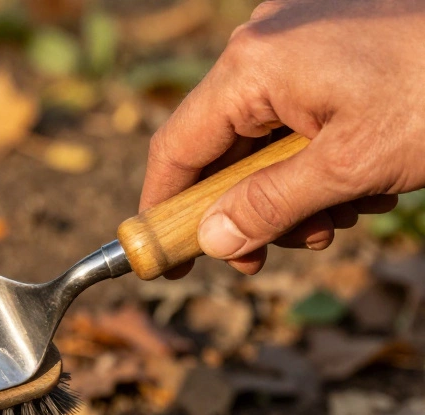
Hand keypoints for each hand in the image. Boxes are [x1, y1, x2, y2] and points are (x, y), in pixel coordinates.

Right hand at [141, 0, 424, 277]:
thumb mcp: (350, 169)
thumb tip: (211, 242)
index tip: (164, 263)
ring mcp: (302, 35)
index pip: (177, 148)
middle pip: (223, 146)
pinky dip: (320, 154)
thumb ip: (269, 208)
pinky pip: (301, 109)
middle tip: (270, 256)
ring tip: (348, 212)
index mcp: (254, 65)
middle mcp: (266, 41)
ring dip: (293, 189)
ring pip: (265, 134)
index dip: (164, 212)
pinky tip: (366, 178)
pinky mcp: (335, 39)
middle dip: (249, 209)